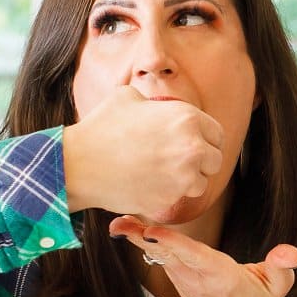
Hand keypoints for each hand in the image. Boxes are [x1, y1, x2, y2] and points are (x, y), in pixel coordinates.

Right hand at [62, 89, 224, 222]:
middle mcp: (191, 147)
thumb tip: (155, 106)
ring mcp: (182, 177)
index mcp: (187, 118)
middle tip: (179, 162)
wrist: (79, 164)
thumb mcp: (127, 97)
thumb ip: (153, 102)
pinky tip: (147, 185)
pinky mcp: (169, 199)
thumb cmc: (101, 127)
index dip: (206, 139)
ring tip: (162, 174)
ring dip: (187, 182)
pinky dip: (167, 195)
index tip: (195, 145)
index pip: (217, 133)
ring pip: (200, 184)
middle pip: (215, 161)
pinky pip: (177, 199)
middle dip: (201, 163)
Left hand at [109, 217, 296, 296]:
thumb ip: (283, 267)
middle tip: (120, 221)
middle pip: (167, 253)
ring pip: (158, 254)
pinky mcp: (178, 278)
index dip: (172, 243)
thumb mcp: (279, 287)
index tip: (150, 231)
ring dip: (138, 237)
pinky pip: (159, 256)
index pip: (193, 257)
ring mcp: (184, 280)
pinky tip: (130, 227)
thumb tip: (290, 252)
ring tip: (119, 220)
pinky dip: (144, 241)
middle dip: (143, 237)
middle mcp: (197, 279)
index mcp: (221, 276)